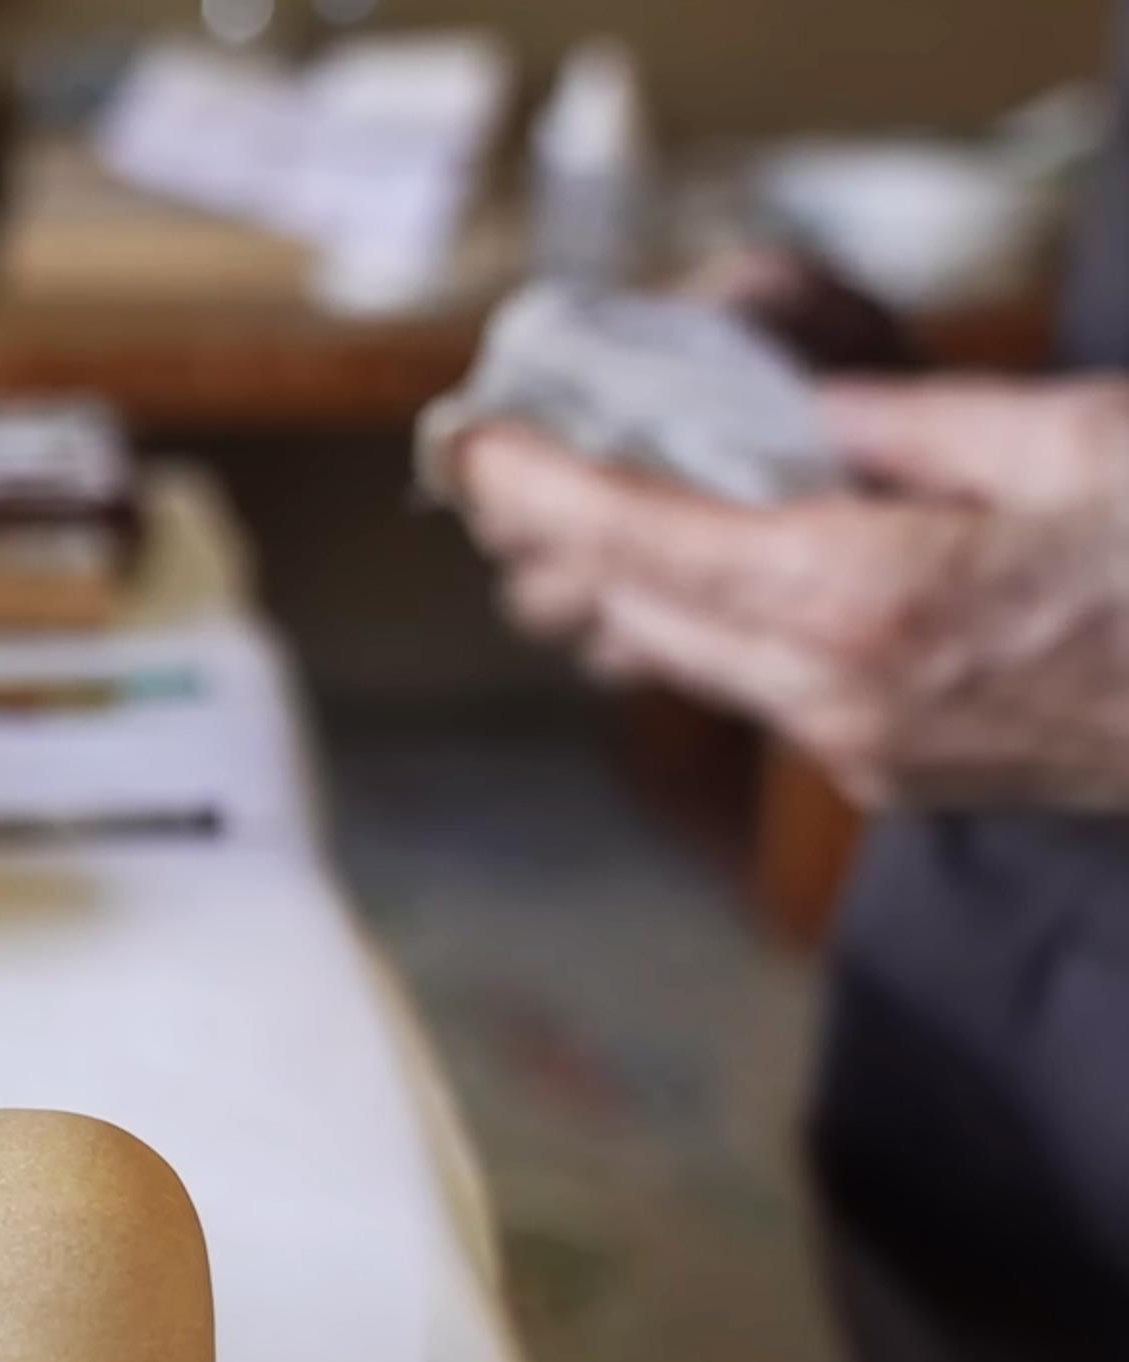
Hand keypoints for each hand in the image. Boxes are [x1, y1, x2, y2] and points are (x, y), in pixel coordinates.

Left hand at [460, 378, 1128, 810]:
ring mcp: (871, 751)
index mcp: (869, 602)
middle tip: (500, 470)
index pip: (641, 545)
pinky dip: (715, 626)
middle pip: (640, 613)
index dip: (539, 492)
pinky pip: (768, 690)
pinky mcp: (902, 774)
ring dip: (627, 590)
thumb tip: (791, 407)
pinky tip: (703, 574)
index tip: (473, 448)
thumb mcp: (1070, 441)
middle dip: (558, 541)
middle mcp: (844, 697)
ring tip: (568, 514)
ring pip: (695, 662)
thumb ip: (903, 427)